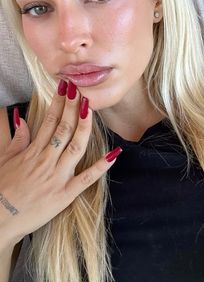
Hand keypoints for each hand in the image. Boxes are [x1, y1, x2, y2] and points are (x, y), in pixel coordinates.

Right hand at [0, 82, 120, 245]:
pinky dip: (101, 166)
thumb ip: (16, 139)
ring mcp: (57, 177)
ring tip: (90, 108)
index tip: (66, 87)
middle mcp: (46, 161)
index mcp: (32, 151)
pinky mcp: (65, 195)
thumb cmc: (1, 188)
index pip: (49, 121)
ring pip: (75, 147)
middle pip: (63, 128)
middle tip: (80, 89)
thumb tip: (22, 120)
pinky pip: (86, 179)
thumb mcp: (4, 159)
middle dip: (72, 106)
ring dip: (84, 126)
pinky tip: (114, 153)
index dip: (59, 102)